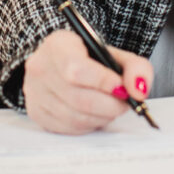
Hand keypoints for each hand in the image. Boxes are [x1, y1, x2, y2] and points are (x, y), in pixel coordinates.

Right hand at [23, 29, 153, 133]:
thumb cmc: (88, 59)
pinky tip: (94, 113)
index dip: (102, 82)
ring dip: (101, 117)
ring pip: (75, 117)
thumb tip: (139, 90)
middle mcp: (40, 67)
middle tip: (124, 102)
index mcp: (57, 45)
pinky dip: (88, 124)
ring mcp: (35, 92)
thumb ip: (135, 67)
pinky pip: (69, 128)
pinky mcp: (36, 112)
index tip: (121, 88)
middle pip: (78, 97)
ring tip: (110, 106)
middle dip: (109, 104)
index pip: (76, 68)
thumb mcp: (113, 54)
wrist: (63, 64)